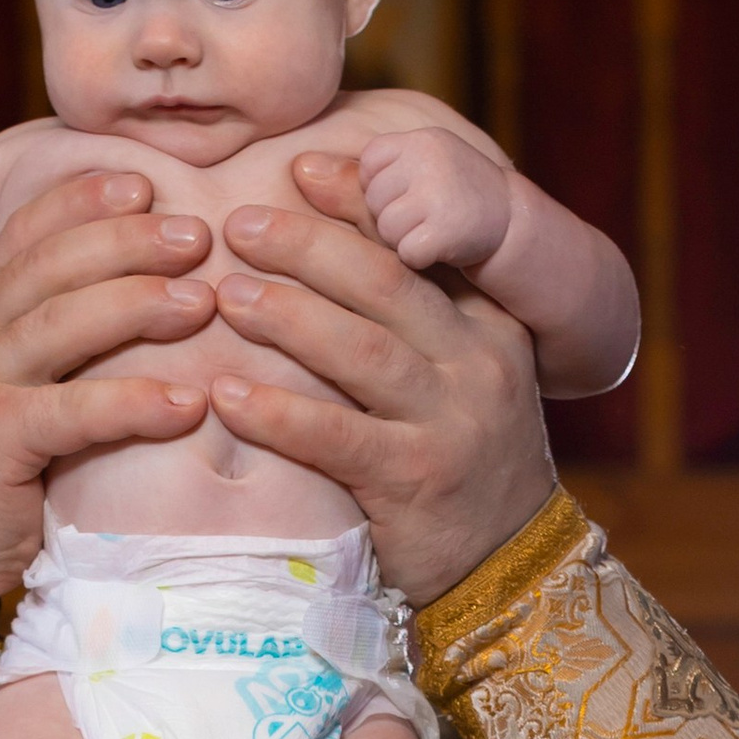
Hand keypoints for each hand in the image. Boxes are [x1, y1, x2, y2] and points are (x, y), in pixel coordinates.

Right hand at [0, 171, 216, 607]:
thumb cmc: (4, 465)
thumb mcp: (26, 382)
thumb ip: (64, 334)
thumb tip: (153, 282)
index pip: (29, 232)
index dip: (85, 200)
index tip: (146, 182)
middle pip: (53, 264)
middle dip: (129, 242)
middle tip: (199, 235)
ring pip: (63, 323)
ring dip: (139, 305)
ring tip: (205, 302)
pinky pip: (75, 410)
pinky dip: (136, 402)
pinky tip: (190, 403)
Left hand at [203, 152, 556, 599]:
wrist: (512, 570)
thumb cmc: (465, 464)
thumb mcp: (464, 378)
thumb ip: (419, 319)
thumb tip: (337, 246)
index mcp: (490, 324)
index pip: (424, 244)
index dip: (361, 201)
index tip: (301, 168)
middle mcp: (479, 362)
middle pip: (386, 282)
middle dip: (308, 245)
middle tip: (239, 224)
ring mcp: (451, 422)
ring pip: (361, 349)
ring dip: (286, 316)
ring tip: (225, 294)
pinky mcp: (416, 481)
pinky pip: (336, 436)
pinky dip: (278, 413)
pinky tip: (227, 396)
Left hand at [360, 124, 513, 274]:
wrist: (511, 222)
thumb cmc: (451, 197)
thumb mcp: (413, 170)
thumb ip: (358, 173)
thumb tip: (299, 169)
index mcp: (419, 139)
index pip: (368, 165)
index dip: (382, 189)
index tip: (410, 194)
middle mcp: (429, 157)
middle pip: (372, 200)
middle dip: (390, 216)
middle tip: (424, 216)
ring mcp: (439, 191)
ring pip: (385, 228)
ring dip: (403, 240)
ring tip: (432, 230)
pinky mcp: (446, 228)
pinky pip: (405, 253)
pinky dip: (419, 259)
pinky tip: (440, 248)